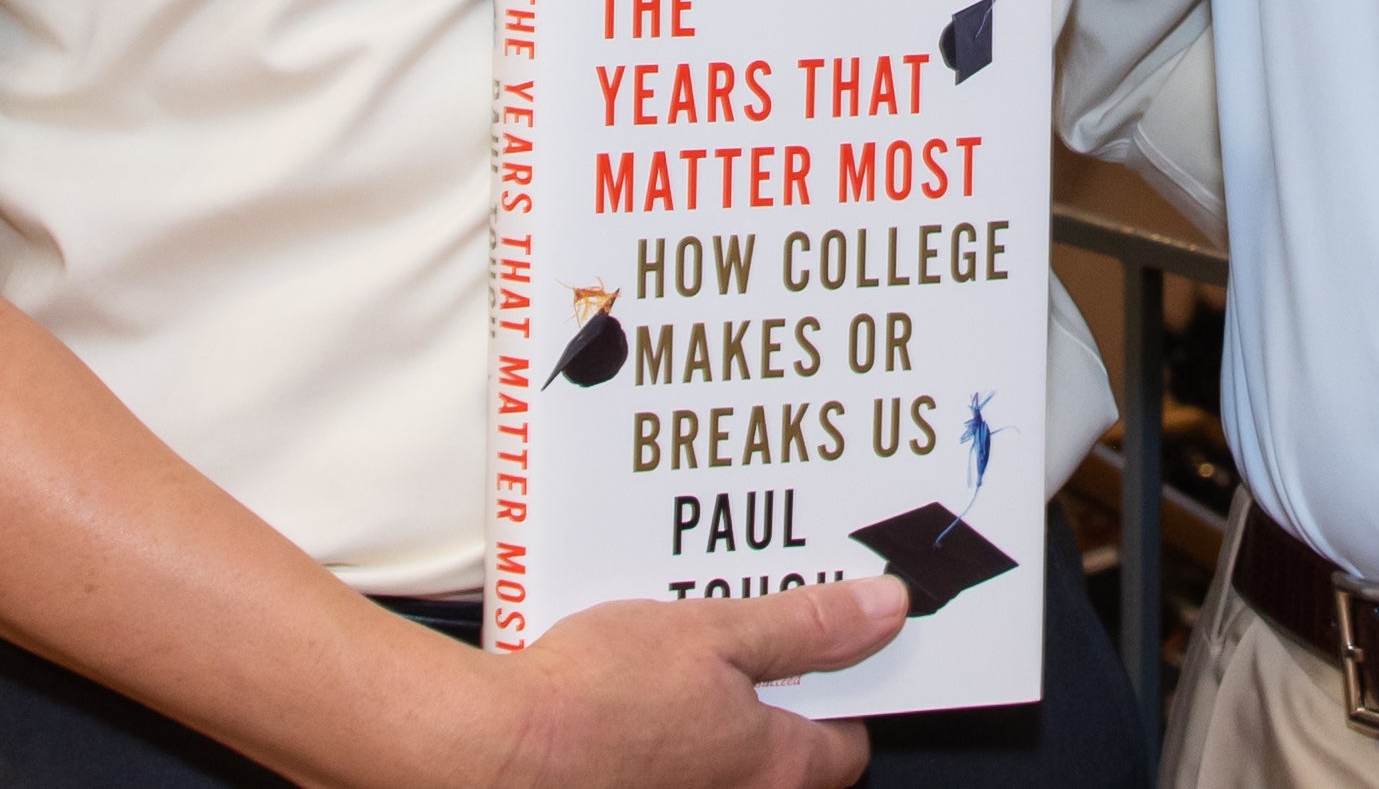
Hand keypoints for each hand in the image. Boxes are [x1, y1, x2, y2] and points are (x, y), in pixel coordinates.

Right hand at [485, 579, 904, 788]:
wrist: (494, 753)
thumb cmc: (596, 698)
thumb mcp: (714, 631)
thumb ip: (806, 625)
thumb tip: (884, 613)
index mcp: (772, 764)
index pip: (848, 743)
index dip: (850, 686)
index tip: (838, 638)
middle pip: (790, 756)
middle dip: (780, 694)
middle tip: (758, 631)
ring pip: (729, 759)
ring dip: (721, 709)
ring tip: (692, 650)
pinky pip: (676, 765)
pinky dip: (673, 728)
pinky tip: (643, 685)